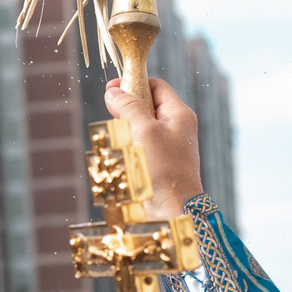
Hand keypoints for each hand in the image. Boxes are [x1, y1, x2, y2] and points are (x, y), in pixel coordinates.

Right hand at [103, 75, 204, 210]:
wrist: (172, 209)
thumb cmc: (163, 168)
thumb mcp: (144, 130)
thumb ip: (128, 107)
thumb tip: (113, 92)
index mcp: (179, 114)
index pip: (156, 86)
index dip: (134, 83)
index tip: (111, 88)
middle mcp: (176, 128)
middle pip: (148, 105)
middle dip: (127, 106)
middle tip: (111, 113)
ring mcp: (169, 146)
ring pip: (142, 126)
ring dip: (125, 127)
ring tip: (118, 137)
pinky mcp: (159, 163)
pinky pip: (141, 145)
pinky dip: (128, 145)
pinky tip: (121, 153)